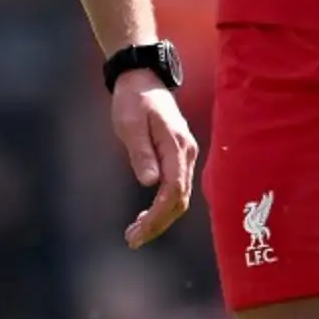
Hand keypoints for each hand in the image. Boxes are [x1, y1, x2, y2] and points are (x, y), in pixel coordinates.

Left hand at [111, 74, 195, 246]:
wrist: (143, 79)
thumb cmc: (134, 100)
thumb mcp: (131, 124)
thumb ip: (141, 152)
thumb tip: (150, 182)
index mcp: (176, 145)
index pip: (173, 190)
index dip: (157, 215)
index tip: (138, 231)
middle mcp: (187, 153)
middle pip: (179, 200)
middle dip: (157, 223)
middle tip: (132, 240)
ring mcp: (185, 155)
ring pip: (179, 197)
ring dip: (159, 219)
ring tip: (135, 234)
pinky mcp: (179, 157)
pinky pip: (176, 188)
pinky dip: (162, 207)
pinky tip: (146, 216)